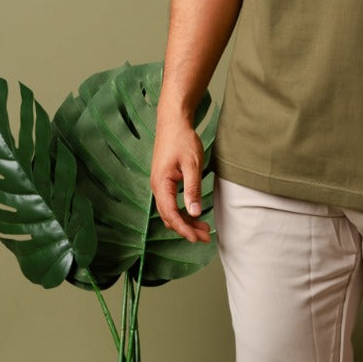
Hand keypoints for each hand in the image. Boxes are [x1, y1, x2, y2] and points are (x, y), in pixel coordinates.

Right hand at [150, 115, 211, 243]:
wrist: (173, 123)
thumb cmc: (182, 140)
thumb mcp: (192, 164)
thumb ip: (192, 189)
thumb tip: (194, 212)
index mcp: (161, 184)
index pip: (170, 214)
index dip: (184, 229)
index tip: (197, 238)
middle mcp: (157, 187)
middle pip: (169, 217)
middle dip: (186, 229)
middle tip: (205, 237)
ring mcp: (160, 185)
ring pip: (170, 211)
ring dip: (186, 222)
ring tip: (203, 229)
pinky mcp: (165, 182)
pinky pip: (171, 203)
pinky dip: (183, 212)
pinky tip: (195, 214)